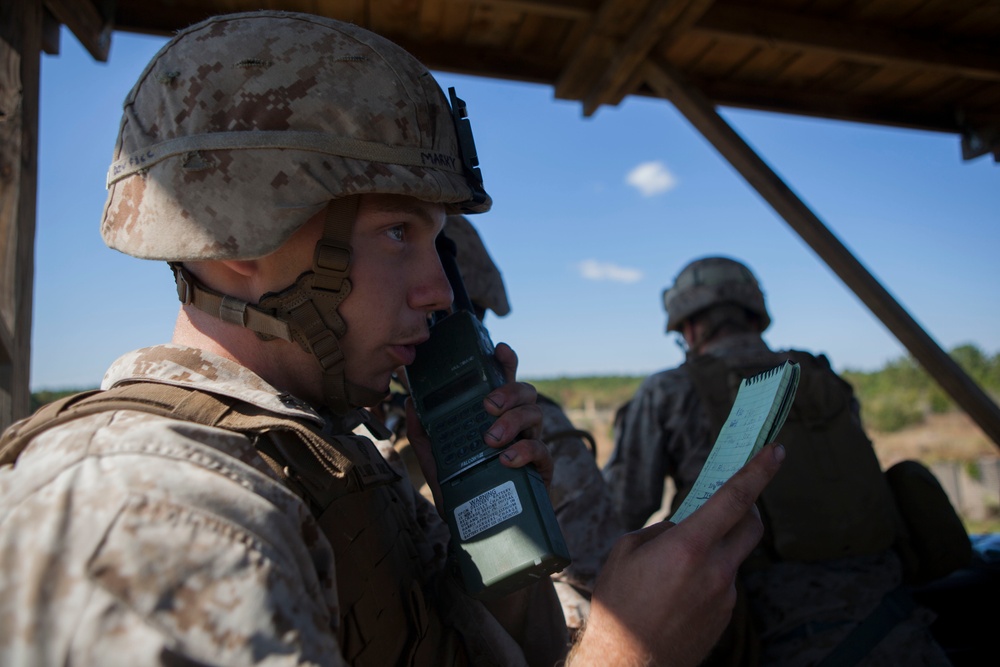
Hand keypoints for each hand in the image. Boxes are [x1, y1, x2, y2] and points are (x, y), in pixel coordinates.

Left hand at [405, 342, 552, 512]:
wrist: (478, 530)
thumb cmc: (462, 488)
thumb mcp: (436, 459)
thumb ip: (425, 432)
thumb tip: (411, 403)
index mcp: (495, 416)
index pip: (505, 380)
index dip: (505, 360)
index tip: (497, 349)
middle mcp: (517, 425)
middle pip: (525, 391)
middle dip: (509, 391)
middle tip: (488, 404)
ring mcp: (531, 445)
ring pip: (535, 414)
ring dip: (513, 421)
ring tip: (491, 439)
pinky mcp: (541, 470)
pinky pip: (542, 451)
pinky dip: (525, 451)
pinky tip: (506, 460)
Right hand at [568, 443, 784, 666]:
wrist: (629, 663)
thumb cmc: (620, 605)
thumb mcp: (626, 552)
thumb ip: (660, 531)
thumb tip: (682, 528)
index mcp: (689, 547)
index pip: (735, 499)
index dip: (758, 471)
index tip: (776, 451)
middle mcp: (715, 570)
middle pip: (751, 525)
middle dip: (749, 505)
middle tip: (733, 498)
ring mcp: (725, 595)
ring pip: (732, 556)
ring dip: (715, 547)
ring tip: (674, 569)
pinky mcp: (725, 615)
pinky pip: (722, 582)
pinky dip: (707, 575)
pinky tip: (678, 593)